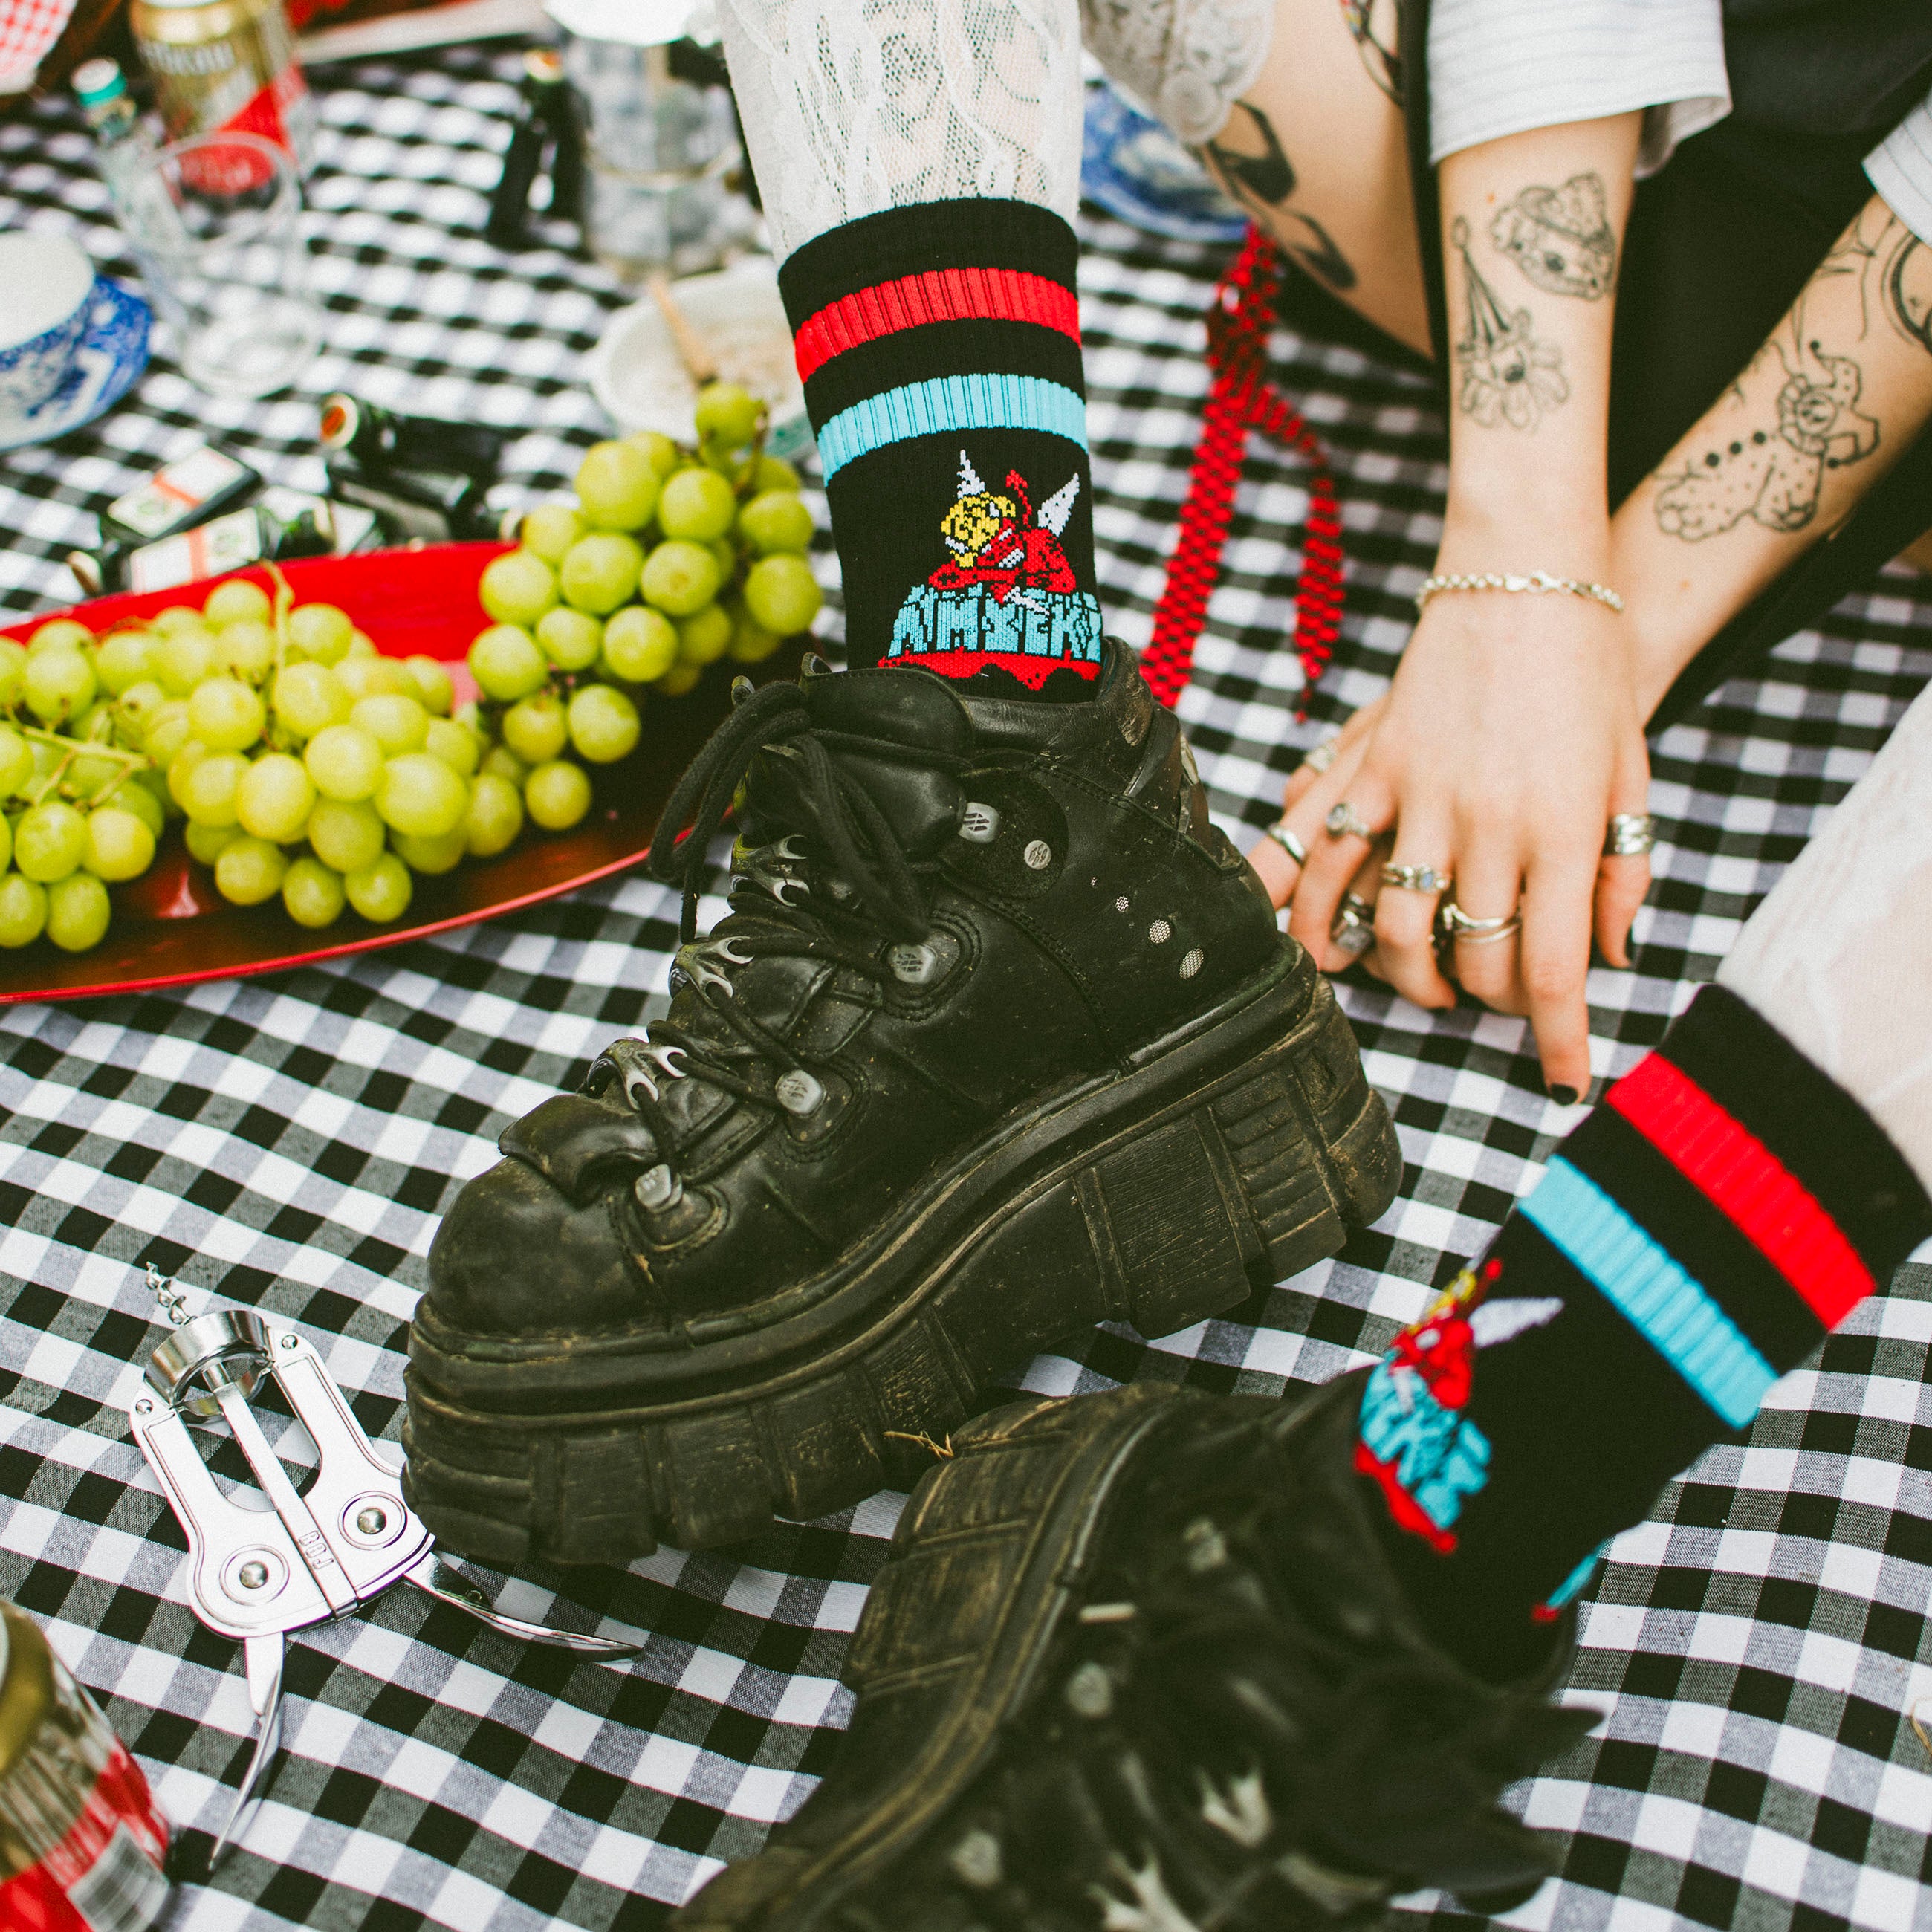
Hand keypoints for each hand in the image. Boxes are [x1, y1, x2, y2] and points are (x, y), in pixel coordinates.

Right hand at [1246, 583, 1650, 1097]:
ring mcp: (1422, 792)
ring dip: (1401, 974)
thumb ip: (1626, 871)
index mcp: (1560, 830)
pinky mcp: (1376, 763)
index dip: (1554, 1037)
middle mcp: (1487, 822)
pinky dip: (1313, 905)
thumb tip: (1617, 955)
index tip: (1562, 1078)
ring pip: (1389, 922)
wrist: (1532, 576)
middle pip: (1468, 956)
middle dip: (1482, 1003)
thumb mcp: (1634, 777)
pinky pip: (1328, 850)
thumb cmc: (1593, 677)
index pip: (1551, 967)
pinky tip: (1316, 942)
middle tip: (1493, 1005)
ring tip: (1421, 984)